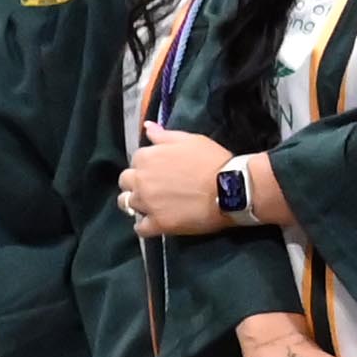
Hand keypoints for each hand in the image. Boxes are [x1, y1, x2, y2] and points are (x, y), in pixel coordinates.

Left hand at [119, 128, 244, 239]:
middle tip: (154, 187)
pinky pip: (140, 228)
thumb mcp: (190, 140)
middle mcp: (141, 180)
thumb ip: (164, 135)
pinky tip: (155, 223)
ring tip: (153, 205)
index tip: (161, 170)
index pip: (136, 160)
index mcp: (147, 157)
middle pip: (125, 181)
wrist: (230, 189)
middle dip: (136, 183)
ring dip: (137, 203)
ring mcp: (148, 203)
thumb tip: (147, 127)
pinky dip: (145, 226)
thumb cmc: (212, 161)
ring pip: (127, 204)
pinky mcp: (158, 223)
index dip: (148, 165)